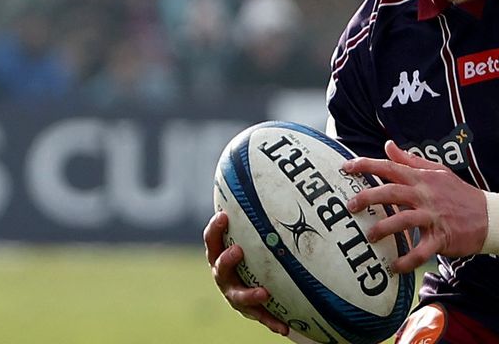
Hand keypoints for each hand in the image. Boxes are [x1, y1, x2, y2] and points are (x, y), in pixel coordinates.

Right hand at [203, 211, 289, 335]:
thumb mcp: (260, 229)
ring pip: (238, 297)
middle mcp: (225, 275)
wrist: (265, 286)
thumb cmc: (262, 248)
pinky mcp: (253, 312)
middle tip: (238, 251)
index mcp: (223, 253)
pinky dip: (272, 321)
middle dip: (226, 260)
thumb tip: (283, 172)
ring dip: (248, 294)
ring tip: (263, 292)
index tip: (224, 216)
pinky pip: (262, 318)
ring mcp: (236, 294)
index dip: (215, 229)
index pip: (213, 240)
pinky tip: (285, 327)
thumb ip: (266, 207)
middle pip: (219, 268)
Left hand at [343, 140, 487, 272]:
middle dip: (368, 197)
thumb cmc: (459, 194)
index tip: (345, 167)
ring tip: (370, 237)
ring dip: (384, 229)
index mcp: (422, 178)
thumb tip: (388, 145)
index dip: (366, 165)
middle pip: (392, 192)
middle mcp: (425, 195)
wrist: (490, 216)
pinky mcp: (441, 237)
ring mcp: (433, 216)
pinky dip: (407, 260)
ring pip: (404, 220)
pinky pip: (421, 251)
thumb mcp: (437, 171)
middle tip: (350, 205)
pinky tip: (394, 266)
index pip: (390, 167)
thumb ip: (410, 160)